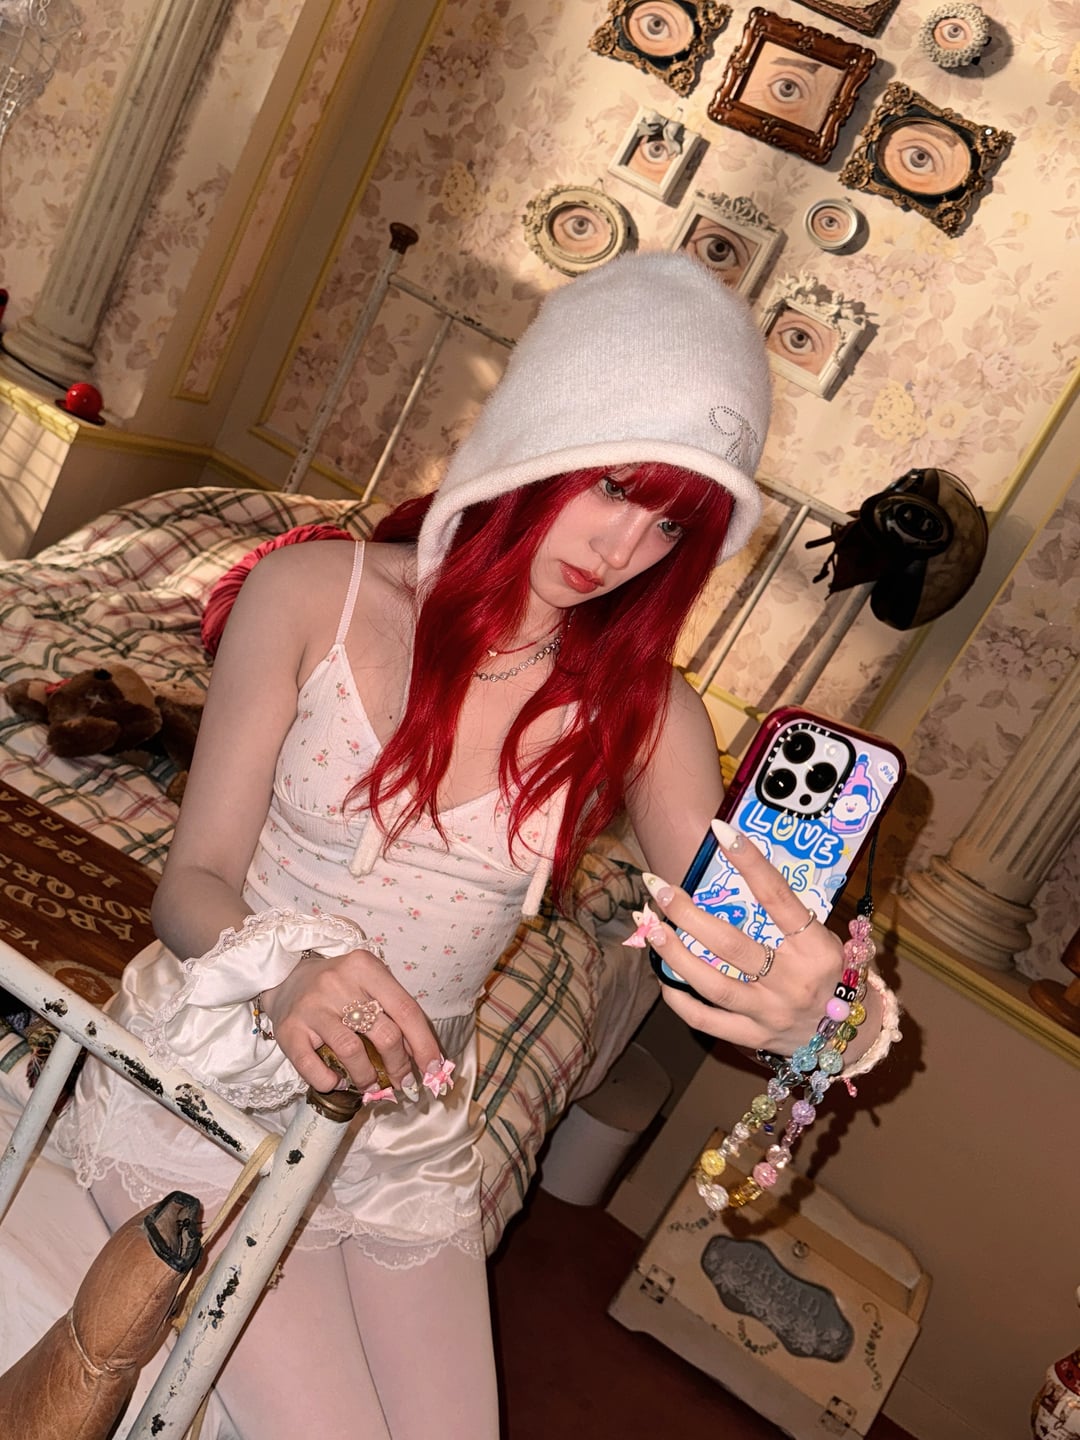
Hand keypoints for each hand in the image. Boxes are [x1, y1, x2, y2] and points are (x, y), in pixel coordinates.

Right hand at [261, 947, 441, 1094]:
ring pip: (352, 1051)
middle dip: (400, 1066)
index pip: (406, 1010)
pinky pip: (313, 1067)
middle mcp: (338, 983)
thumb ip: (394, 1013)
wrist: (286, 978)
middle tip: (403, 1083)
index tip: (434, 1070)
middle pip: (384, 1033)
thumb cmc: (339, 987)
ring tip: (370, 1085)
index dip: (424, 1045)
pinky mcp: (289, 1029)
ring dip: (367, 1078)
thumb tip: (422, 1058)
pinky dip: (329, 1081)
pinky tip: (336, 1081)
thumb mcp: (369, 985)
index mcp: (366, 968)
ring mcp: (312, 1006)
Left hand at [643, 822, 880, 1059]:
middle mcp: (792, 980)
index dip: (749, 862)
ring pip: (714, 984)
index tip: (720, 832)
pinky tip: (664, 979)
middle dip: (689, 915)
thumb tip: (740, 872)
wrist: (852, 1037)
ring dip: (677, 956)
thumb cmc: (831, 973)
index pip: (777, 897)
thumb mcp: (824, 939)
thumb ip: (788, 915)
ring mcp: (771, 1012)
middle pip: (731, 945)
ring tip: (653, 930)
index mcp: (815, 947)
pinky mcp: (754, 1037)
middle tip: (660, 889)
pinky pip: (709, 1021)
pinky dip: (681, 1001)